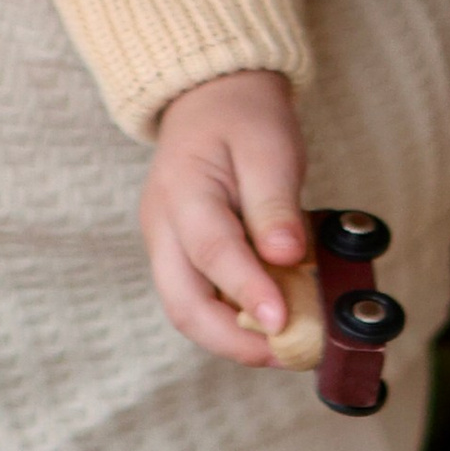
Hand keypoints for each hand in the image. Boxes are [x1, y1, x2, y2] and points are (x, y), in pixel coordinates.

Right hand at [141, 69, 310, 365]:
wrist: (211, 98)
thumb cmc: (243, 118)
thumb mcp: (270, 146)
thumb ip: (275, 203)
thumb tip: (287, 256)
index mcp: (183, 191)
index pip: (213, 252)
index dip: (248, 291)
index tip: (283, 322)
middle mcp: (163, 226)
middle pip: (183, 303)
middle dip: (232, 339)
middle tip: (286, 352)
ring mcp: (165, 244)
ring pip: (186, 310)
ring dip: (231, 337)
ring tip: (284, 347)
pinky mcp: (178, 256)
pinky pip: (198, 299)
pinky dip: (231, 320)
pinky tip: (270, 325)